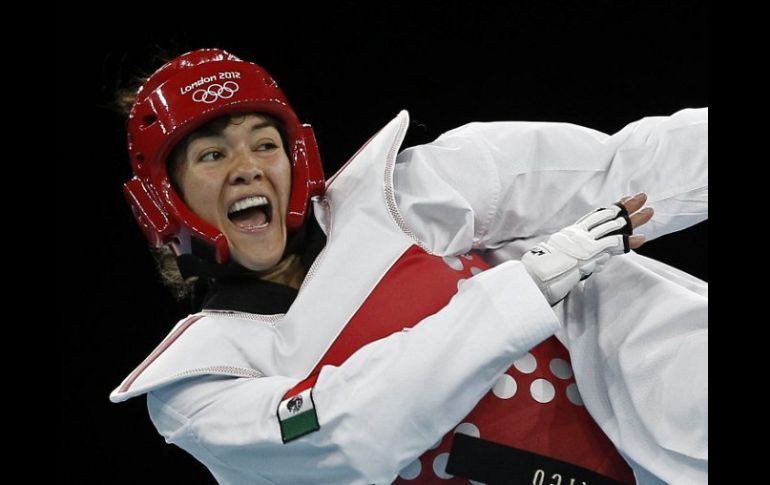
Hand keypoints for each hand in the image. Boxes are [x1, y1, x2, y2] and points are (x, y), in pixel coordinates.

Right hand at [521, 193, 653, 304]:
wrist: (535, 276)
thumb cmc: (544, 271)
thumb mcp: (561, 256)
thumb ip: (577, 253)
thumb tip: (594, 257)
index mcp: (572, 233)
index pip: (596, 216)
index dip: (612, 207)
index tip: (624, 199)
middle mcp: (580, 234)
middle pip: (607, 217)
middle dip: (627, 207)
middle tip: (642, 197)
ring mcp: (586, 242)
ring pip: (613, 227)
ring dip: (633, 220)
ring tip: (649, 212)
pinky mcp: (590, 254)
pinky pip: (613, 245)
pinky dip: (628, 242)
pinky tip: (641, 239)